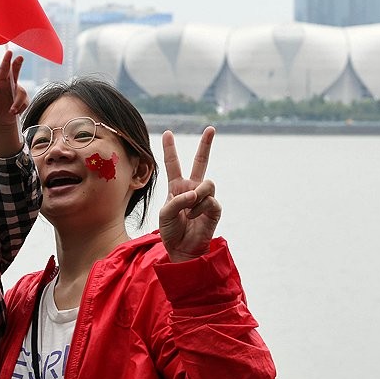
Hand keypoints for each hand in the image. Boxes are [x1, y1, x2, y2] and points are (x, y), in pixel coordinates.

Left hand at [0, 50, 27, 123]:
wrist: (0, 119)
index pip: (3, 70)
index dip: (6, 61)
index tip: (9, 52)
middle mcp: (10, 84)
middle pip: (15, 72)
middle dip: (17, 65)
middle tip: (20, 58)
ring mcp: (17, 91)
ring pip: (21, 93)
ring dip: (17, 103)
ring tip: (11, 111)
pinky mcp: (24, 100)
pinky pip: (25, 102)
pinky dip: (20, 109)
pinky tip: (14, 113)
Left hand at [158, 127, 221, 262]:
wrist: (182, 250)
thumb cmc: (171, 232)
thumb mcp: (165, 214)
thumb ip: (177, 200)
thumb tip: (196, 193)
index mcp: (177, 187)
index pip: (173, 164)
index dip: (170, 149)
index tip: (167, 133)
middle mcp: (192, 188)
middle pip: (201, 161)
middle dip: (206, 145)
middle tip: (211, 128)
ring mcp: (204, 197)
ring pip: (208, 183)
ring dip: (198, 194)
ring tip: (191, 205)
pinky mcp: (214, 209)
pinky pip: (210, 200)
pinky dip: (200, 207)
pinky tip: (195, 216)